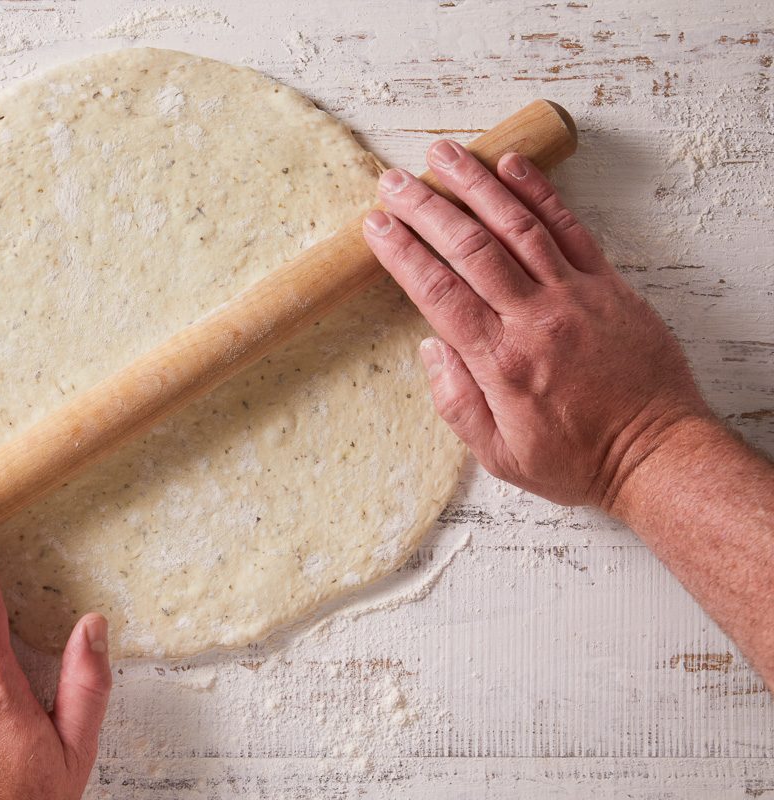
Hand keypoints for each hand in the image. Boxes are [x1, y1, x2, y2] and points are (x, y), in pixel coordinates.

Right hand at [362, 141, 711, 509]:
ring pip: (516, 226)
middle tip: (394, 181)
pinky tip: (512, 166)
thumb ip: (455, 402)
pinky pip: (569, 228)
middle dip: (426, 208)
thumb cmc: (577, 458)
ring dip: (476, 184)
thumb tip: (429, 348)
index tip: (377, 225)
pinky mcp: (607, 284)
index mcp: (498, 362)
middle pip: (469, 248)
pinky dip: (539, 193)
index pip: (438, 292)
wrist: (656, 454)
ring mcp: (573, 295)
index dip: (402, 253)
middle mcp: (533, 319)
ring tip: (444, 154)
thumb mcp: (499, 454)